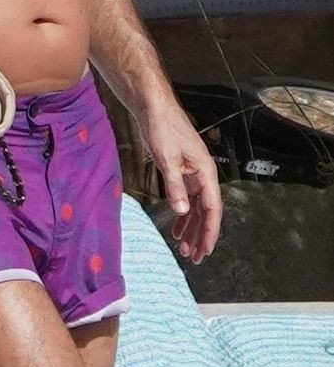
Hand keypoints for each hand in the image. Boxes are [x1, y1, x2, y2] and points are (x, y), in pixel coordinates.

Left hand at [140, 98, 221, 263]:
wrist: (153, 109)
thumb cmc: (163, 129)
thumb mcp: (167, 160)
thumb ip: (174, 187)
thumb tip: (181, 212)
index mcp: (206, 172)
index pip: (212, 208)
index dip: (209, 231)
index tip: (205, 250)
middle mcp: (203, 174)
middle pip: (206, 211)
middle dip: (201, 235)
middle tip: (195, 257)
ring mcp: (192, 173)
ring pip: (196, 207)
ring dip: (191, 227)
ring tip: (185, 248)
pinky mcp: (181, 171)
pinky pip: (186, 198)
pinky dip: (182, 214)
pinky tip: (177, 227)